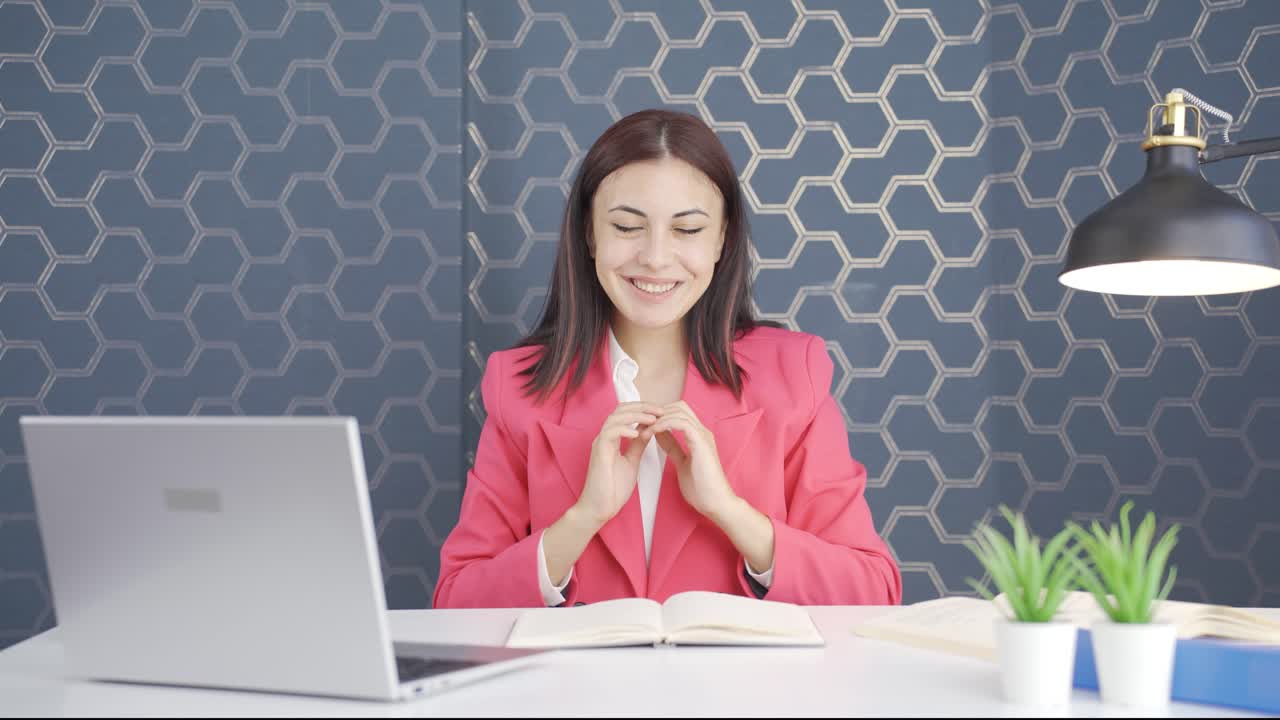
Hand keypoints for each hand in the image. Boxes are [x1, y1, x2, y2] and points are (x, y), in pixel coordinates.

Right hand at [575, 402, 662, 528]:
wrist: (600, 508)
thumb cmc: (613, 488)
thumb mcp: (632, 462)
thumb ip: (638, 445)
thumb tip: (648, 431)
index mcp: (612, 438)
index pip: (625, 413)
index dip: (643, 409)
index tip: (661, 412)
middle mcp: (604, 437)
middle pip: (620, 409)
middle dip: (642, 407)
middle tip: (660, 410)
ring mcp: (600, 444)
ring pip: (615, 418)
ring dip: (636, 415)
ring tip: (653, 419)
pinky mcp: (599, 453)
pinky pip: (609, 433)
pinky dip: (624, 430)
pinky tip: (638, 434)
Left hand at [649, 401, 736, 518]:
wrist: (715, 503)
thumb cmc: (701, 488)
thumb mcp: (681, 463)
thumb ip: (672, 447)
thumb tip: (659, 434)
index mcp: (698, 436)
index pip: (678, 413)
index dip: (660, 415)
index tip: (644, 425)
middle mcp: (702, 431)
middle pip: (679, 406)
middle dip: (657, 412)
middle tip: (642, 423)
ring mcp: (703, 435)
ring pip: (679, 411)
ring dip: (658, 417)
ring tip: (644, 429)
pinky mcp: (701, 442)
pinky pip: (681, 423)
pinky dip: (665, 424)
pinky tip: (653, 432)